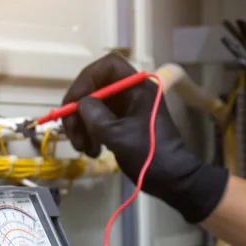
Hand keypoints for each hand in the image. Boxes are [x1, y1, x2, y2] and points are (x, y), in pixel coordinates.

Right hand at [62, 53, 228, 223]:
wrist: (172, 179)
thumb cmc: (150, 155)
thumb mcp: (117, 135)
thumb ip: (94, 115)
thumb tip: (80, 103)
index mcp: (138, 87)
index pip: (108, 66)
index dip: (86, 79)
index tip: (74, 102)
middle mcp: (132, 92)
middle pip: (96, 87)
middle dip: (80, 110)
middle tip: (72, 133)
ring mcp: (129, 108)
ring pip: (95, 106)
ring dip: (83, 126)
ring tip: (84, 149)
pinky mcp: (125, 122)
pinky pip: (101, 120)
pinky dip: (91, 133)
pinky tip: (92, 150)